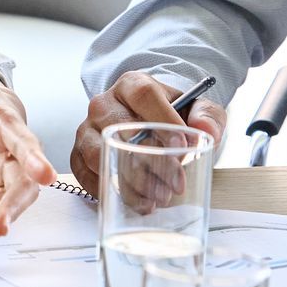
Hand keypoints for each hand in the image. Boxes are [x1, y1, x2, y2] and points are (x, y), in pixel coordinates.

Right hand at [70, 71, 225, 199]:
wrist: (147, 120)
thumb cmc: (170, 115)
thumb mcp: (196, 108)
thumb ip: (208, 115)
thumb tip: (205, 131)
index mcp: (132, 85)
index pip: (144, 96)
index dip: (163, 120)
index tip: (183, 146)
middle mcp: (104, 104)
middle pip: (120, 129)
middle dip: (151, 161)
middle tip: (176, 184)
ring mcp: (88, 128)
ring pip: (100, 154)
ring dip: (129, 181)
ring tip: (157, 198)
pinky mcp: (79, 152)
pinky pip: (84, 172)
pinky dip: (108, 190)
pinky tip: (136, 201)